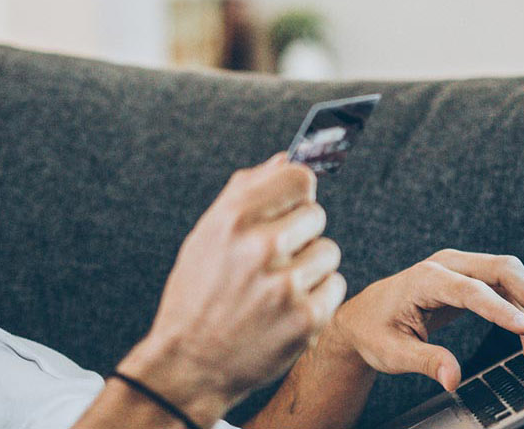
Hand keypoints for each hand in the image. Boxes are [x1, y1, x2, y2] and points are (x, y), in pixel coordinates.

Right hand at [119, 153, 346, 419]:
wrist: (188, 364)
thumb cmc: (197, 295)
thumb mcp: (206, 236)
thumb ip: (245, 192)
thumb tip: (286, 158)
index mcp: (233, 219)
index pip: (299, 177)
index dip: (296, 192)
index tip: (290, 207)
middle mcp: (261, 247)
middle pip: (316, 215)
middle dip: (300, 235)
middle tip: (272, 261)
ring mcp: (286, 285)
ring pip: (329, 252)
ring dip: (310, 268)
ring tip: (276, 289)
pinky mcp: (306, 319)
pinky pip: (335, 286)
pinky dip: (317, 298)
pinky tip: (285, 311)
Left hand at [322, 249, 523, 390]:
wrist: (362, 318)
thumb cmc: (373, 331)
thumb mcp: (392, 352)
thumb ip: (425, 362)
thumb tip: (453, 379)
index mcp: (424, 279)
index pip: (472, 291)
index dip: (503, 310)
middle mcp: (445, 265)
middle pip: (502, 269)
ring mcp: (458, 268)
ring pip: (508, 275)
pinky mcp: (467, 279)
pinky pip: (502, 287)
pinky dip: (520, 307)